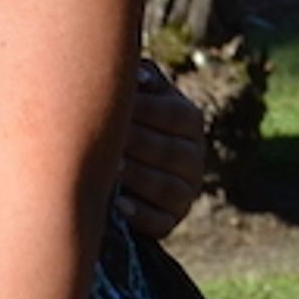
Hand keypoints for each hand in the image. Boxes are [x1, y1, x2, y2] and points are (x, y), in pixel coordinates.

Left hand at [115, 59, 206, 240]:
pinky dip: (140, 215)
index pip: (173, 114)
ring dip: (138, 178)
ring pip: (167, 187)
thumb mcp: (138, 95)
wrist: (120, 164)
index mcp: (189, 121)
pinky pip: (160, 221)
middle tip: (105, 139)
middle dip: (136, 143)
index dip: (143, 109)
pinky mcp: (169, 221)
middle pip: (169, 151)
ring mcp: (185, 192)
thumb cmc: (124, 117)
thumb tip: (138, 76)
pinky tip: (118, 205)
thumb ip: (141, 81)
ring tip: (111, 169)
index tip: (110, 103)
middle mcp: (193, 157)